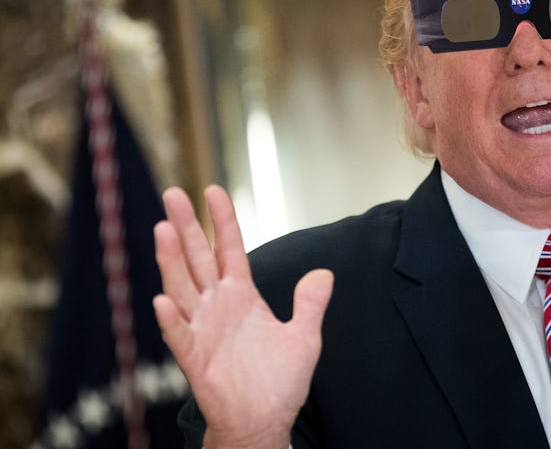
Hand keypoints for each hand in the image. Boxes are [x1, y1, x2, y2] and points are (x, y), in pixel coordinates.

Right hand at [152, 185, 333, 448]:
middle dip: (187, 227)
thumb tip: (324, 272)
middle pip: (198, 258)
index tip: (214, 191)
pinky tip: (163, 300)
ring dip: (172, 261)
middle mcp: (218, 306)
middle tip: (173, 194)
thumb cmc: (279, 382)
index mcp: (242, 296)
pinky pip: (181, 336)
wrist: (264, 421)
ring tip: (163, 230)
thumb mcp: (304, 338)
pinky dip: (172, 319)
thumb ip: (310, 304)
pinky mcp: (196, 359)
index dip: (223, 220)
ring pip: (182, 288)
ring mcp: (203, 330)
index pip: (229, 249)